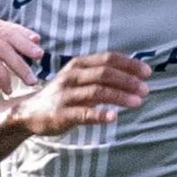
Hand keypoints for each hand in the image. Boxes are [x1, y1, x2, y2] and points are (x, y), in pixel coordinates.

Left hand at [0, 15, 40, 94]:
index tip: (8, 90)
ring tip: (39, 56)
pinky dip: (22, 32)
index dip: (2, 76)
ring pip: (9, 34)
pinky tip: (35, 38)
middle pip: (3, 48)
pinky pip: (8, 26)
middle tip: (32, 81)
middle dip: (20, 65)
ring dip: (26, 45)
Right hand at [8, 52, 148, 136]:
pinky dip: (100, 115)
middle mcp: (72, 76)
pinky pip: (83, 113)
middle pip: (104, 73)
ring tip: (137, 102)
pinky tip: (114, 117)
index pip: (108, 58)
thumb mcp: (79, 78)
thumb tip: (134, 74)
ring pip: (97, 91)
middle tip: (145, 89)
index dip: (129, 64)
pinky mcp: (61, 114)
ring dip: (119, 96)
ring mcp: (66, 95)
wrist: (30, 112)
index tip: (147, 72)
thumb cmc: (62, 95)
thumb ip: (101, 74)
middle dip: (128, 80)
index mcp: (79, 64)